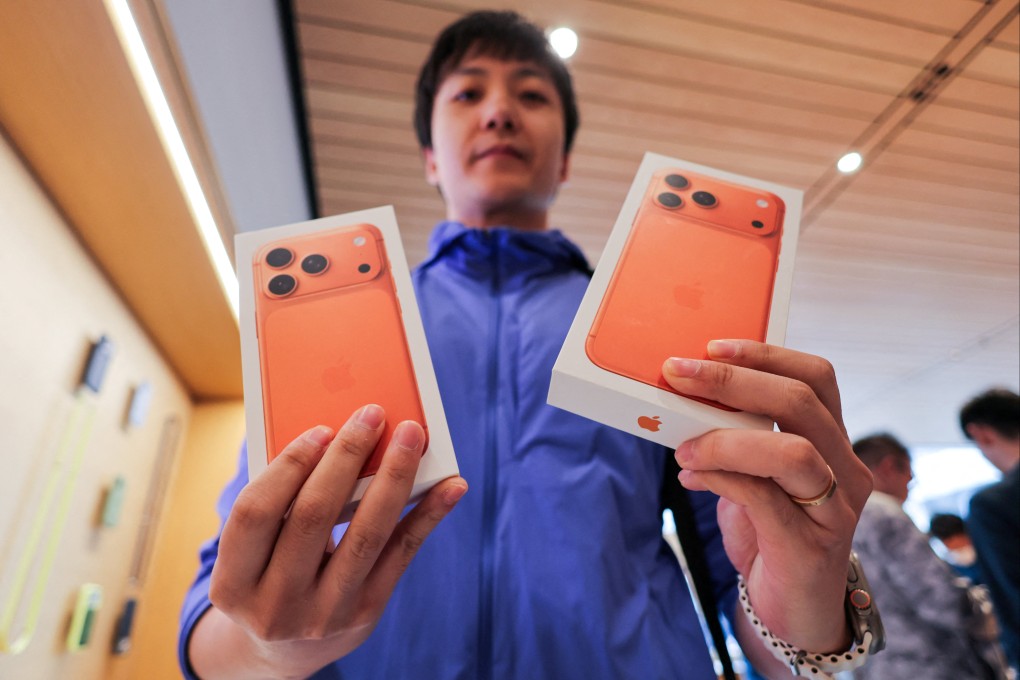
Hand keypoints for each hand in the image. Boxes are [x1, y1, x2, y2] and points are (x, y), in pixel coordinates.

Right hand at [189, 404, 466, 678]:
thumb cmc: (268, 573)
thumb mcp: (254, 553)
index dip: (287, 467)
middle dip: (346, 458)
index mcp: (231, 586)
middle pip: (313, 517)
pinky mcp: (366, 614)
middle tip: (372, 414)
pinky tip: (452, 485)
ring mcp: (323, 615)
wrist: (284, 650)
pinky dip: (428, 515)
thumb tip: (336, 436)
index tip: (320, 428)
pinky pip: (401, 554)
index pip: (255, 514)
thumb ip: (280, 505)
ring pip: (365, 535)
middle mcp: (275, 606)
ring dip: (394, 477)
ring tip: (412, 436)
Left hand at [662, 340, 871, 653]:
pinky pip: (763, 499)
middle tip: (678, 375)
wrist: (794, 609)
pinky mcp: (810, 547)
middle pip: (800, 402)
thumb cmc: (772, 533)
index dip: (766, 354)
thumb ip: (737, 439)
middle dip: (733, 382)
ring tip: (683, 448)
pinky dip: (719, 480)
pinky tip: (692, 479)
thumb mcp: (758, 475)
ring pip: (790, 452)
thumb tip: (682, 400)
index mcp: (831, 441)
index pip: (815, 378)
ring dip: (724, 440)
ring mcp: (834, 509)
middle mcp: (845, 469)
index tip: (713, 346)